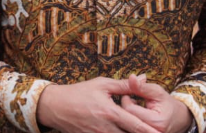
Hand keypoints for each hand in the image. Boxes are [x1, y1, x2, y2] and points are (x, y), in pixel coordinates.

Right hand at [36, 77, 159, 132]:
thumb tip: (142, 78)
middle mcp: (106, 128)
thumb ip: (124, 85)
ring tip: (139, 130)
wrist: (56, 106)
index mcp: (111, 112)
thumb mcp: (102, 84)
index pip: (136, 125)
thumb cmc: (79, 92)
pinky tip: (121, 130)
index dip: (150, 132)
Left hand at [120, 74, 194, 132]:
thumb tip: (131, 77)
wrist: (179, 119)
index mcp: (156, 122)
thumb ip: (142, 87)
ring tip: (134, 108)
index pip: (130, 109)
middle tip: (129, 101)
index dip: (126, 99)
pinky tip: (134, 116)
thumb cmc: (167, 104)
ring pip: (126, 125)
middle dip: (125, 108)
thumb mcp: (157, 92)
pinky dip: (129, 121)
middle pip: (126, 119)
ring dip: (127, 115)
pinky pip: (129, 129)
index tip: (128, 94)